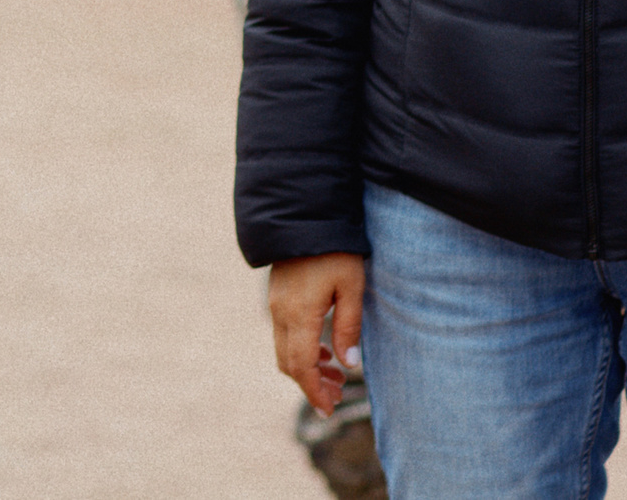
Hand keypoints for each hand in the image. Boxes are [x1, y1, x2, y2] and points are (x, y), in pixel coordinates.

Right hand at [269, 252, 366, 415]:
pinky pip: (283, 334)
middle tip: (338, 395)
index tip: (329, 411)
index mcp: (299, 314)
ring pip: (283, 350)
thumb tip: (349, 365)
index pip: (301, 366)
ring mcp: (275, 304)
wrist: (306, 215)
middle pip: (288, 364)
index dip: (314, 392)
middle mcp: (281, 313)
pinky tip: (323, 349)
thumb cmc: (335, 250)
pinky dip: (300, 350)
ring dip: (306, 368)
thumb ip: (348, 327)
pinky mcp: (276, 296)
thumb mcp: (352, 287)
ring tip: (335, 374)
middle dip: (310, 385)